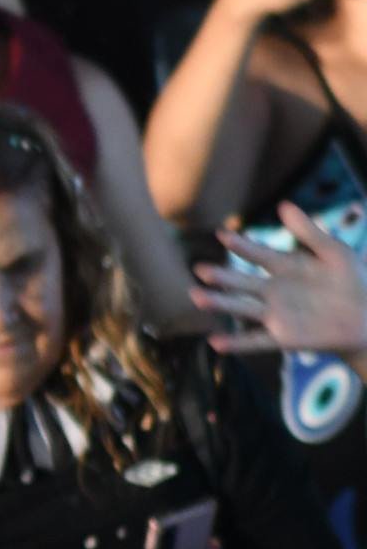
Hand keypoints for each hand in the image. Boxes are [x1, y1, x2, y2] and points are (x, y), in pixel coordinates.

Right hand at [195, 210, 366, 356]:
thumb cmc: (355, 280)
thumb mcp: (334, 251)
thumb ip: (308, 232)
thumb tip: (283, 205)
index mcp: (286, 268)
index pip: (257, 254)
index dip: (240, 245)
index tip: (222, 234)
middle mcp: (275, 291)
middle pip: (242, 282)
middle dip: (221, 276)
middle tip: (200, 269)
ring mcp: (277, 314)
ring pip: (242, 308)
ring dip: (220, 303)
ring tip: (197, 297)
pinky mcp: (283, 337)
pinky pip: (255, 340)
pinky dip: (236, 343)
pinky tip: (216, 342)